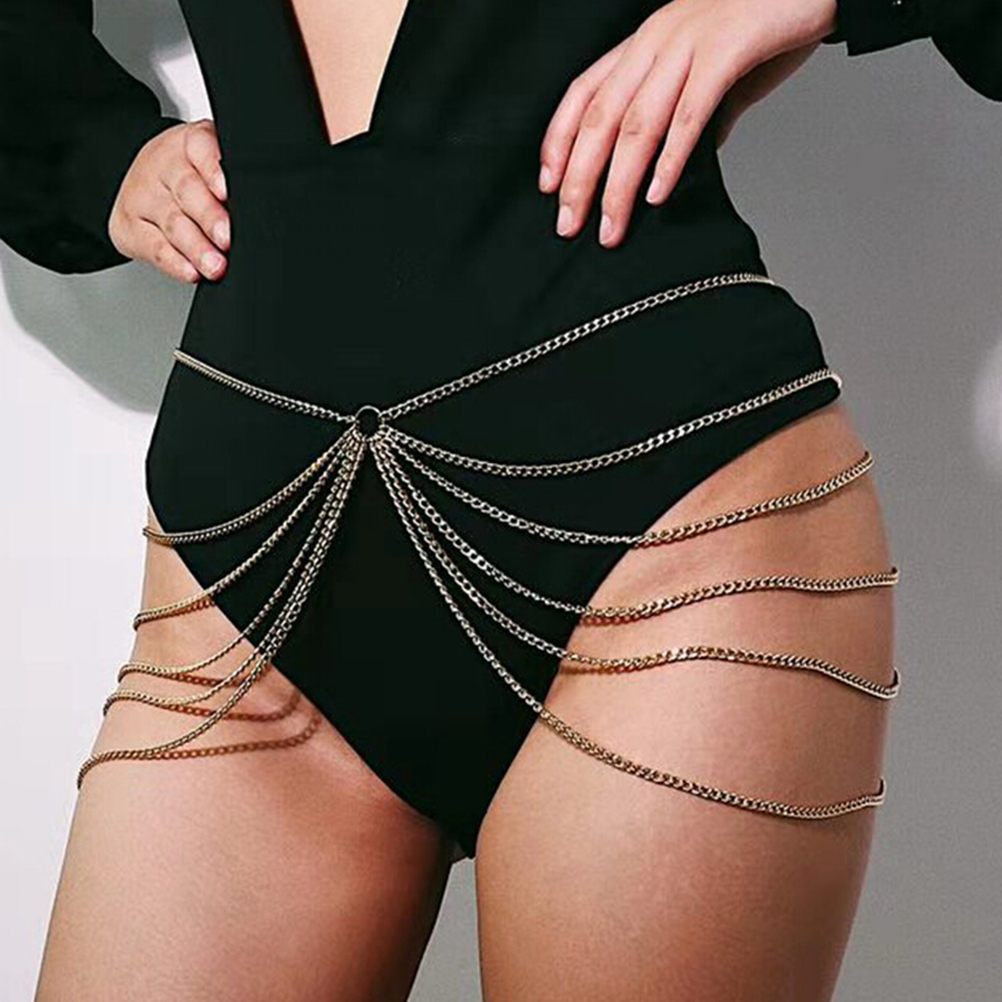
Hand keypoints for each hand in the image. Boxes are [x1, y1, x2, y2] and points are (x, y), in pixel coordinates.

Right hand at [108, 119, 229, 282]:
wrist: (143, 184)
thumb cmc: (192, 177)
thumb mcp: (212, 165)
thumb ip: (234, 180)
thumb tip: (260, 209)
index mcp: (190, 144)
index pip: (201, 148)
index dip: (213, 169)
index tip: (226, 192)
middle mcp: (163, 165)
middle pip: (187, 189)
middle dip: (209, 217)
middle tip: (226, 239)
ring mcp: (143, 195)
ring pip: (173, 222)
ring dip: (196, 247)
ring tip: (215, 266)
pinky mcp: (129, 226)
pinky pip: (154, 247)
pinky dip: (174, 262)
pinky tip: (190, 271)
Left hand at [538, 0, 836, 247]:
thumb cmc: (767, 25)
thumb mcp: (712, 73)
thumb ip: (689, 118)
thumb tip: (675, 166)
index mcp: (646, 43)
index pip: (584, 94)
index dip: (559, 142)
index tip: (549, 188)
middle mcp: (657, 40)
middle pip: (601, 118)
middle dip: (580, 178)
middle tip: (569, 226)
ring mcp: (689, 43)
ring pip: (638, 123)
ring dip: (619, 184)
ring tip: (611, 227)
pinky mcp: (727, 50)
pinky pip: (689, 113)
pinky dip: (670, 159)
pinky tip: (657, 195)